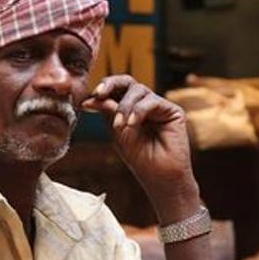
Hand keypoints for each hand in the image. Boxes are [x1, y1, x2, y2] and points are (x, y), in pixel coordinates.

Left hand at [81, 75, 196, 218]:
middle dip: (110, 84)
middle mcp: (144, 104)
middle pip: (127, 82)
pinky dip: (139, 111)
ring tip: (119, 126)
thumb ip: (108, 112)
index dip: (101, 90)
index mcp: (129, 109)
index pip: (115, 90)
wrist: (160, 177)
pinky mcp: (173, 111)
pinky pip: (152, 101)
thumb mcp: (117, 133)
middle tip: (99, 93)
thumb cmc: (140, 158)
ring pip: (138, 90)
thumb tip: (90, 97)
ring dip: (125, 106)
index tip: (86, 101)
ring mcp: (158, 106)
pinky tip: (132, 124)